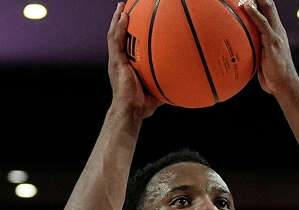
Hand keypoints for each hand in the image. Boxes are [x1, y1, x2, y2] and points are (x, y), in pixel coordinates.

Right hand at [107, 3, 161, 118]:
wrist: (131, 110)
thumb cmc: (143, 105)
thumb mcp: (158, 90)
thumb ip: (167, 82)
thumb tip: (184, 80)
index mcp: (126, 65)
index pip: (126, 45)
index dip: (128, 33)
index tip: (133, 21)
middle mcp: (119, 60)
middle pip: (118, 36)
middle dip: (121, 21)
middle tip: (125, 8)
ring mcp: (116, 60)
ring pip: (114, 34)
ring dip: (117, 19)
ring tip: (121, 6)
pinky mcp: (115, 62)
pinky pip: (116, 40)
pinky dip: (120, 27)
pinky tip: (124, 16)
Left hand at [241, 0, 298, 96]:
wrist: (284, 84)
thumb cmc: (273, 75)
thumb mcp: (262, 59)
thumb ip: (255, 51)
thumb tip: (241, 51)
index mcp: (275, 33)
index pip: (268, 12)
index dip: (260, 1)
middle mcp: (277, 30)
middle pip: (269, 6)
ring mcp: (276, 34)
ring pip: (268, 9)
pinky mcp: (273, 41)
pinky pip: (263, 23)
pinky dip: (255, 13)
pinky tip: (247, 5)